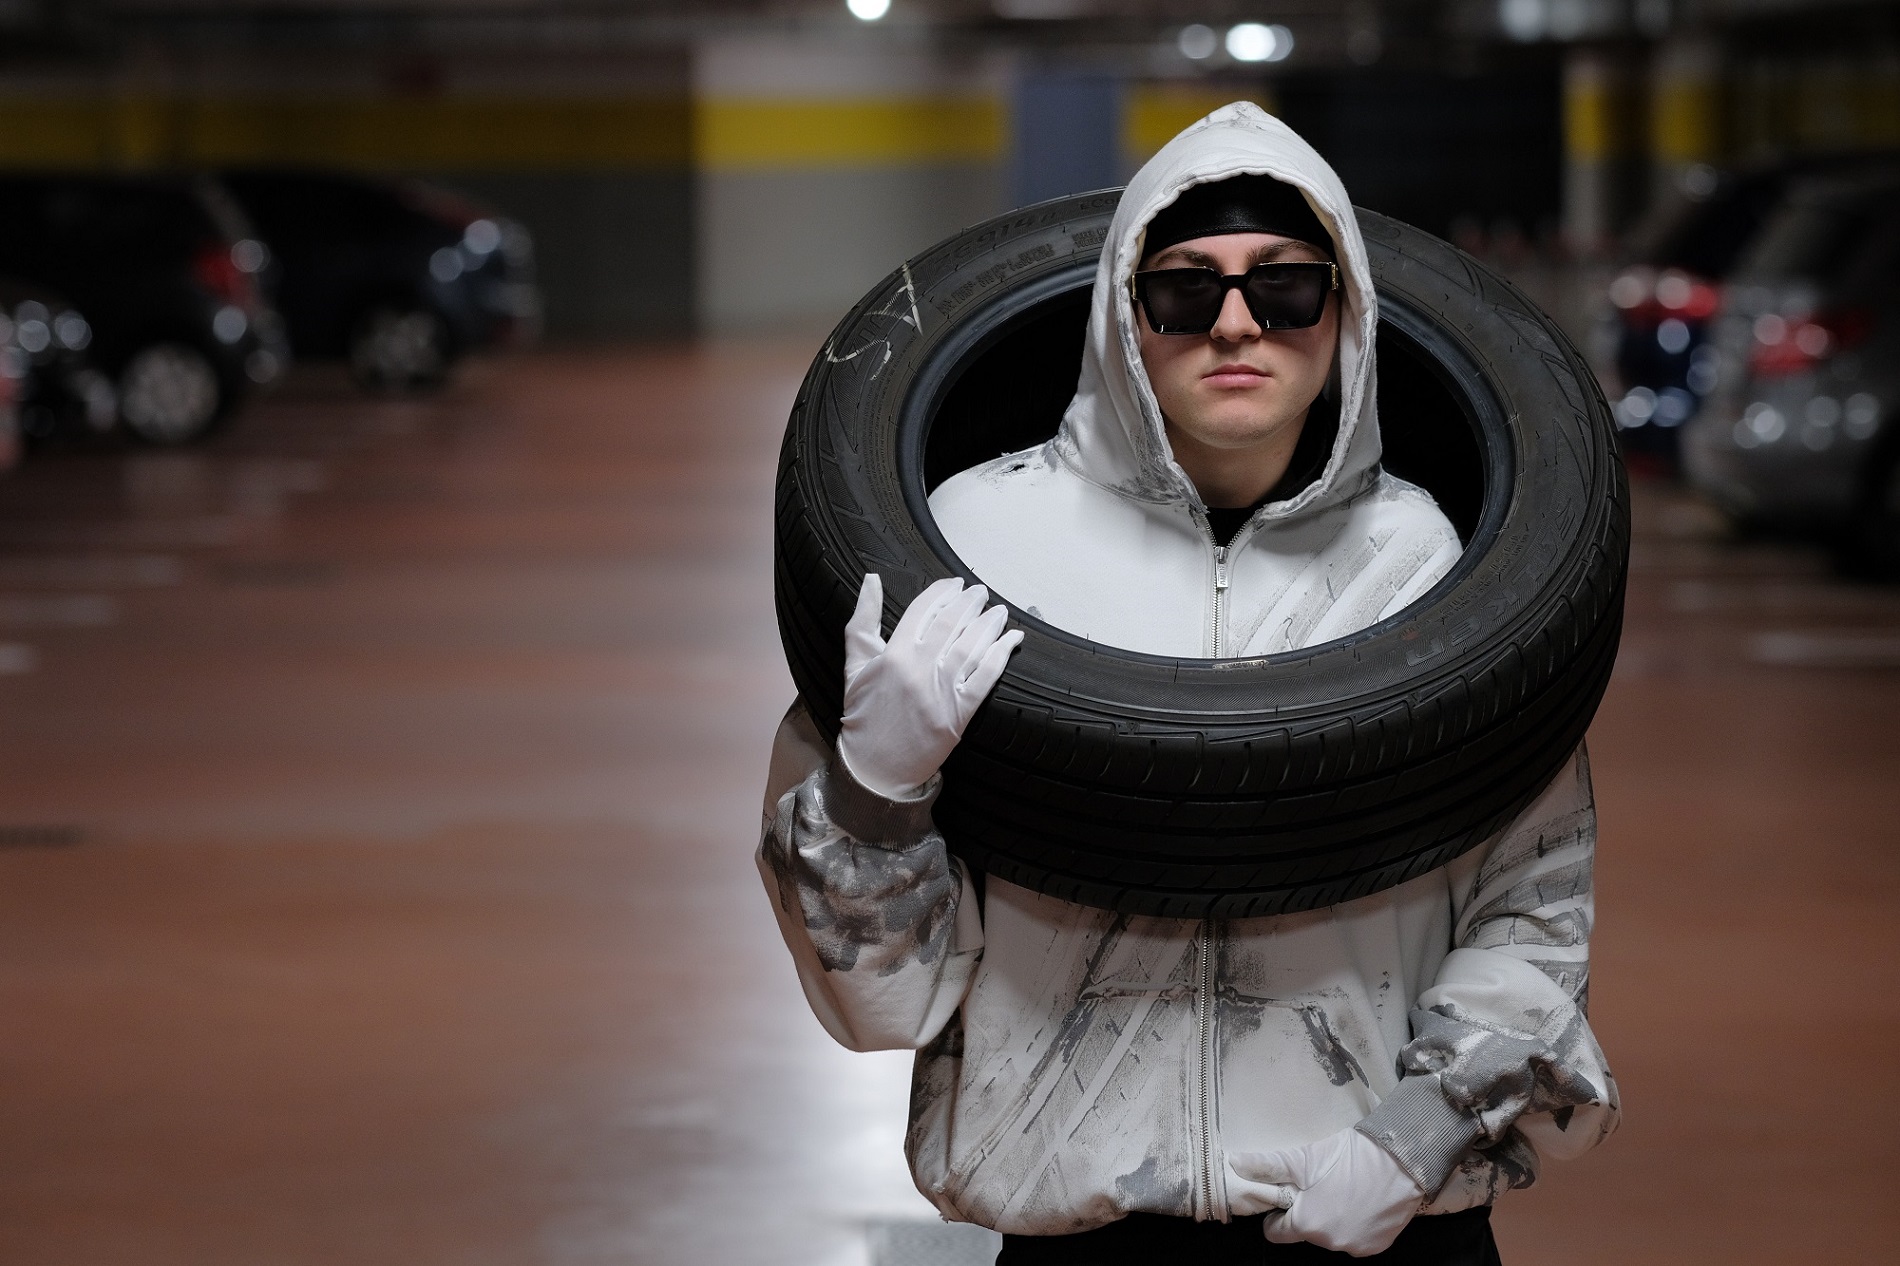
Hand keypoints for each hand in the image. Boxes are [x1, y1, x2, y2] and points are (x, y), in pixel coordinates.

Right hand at [836, 574, 1022, 799]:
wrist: (875, 766)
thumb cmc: (864, 714)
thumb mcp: (855, 665)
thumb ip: (863, 620)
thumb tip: (871, 579)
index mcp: (895, 655)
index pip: (924, 610)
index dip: (943, 592)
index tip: (956, 583)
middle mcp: (921, 669)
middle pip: (953, 623)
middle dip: (970, 602)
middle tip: (980, 592)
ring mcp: (942, 691)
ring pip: (973, 646)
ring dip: (990, 623)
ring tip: (998, 611)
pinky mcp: (961, 712)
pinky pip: (986, 677)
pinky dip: (1002, 654)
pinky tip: (1012, 639)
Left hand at [1229, 1127, 1424, 1257]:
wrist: (1402, 1161)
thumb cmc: (1350, 1157)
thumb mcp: (1304, 1158)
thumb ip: (1267, 1166)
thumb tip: (1233, 1163)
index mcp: (1307, 1224)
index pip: (1276, 1233)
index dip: (1277, 1215)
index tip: (1288, 1197)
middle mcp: (1330, 1243)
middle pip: (1305, 1232)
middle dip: (1308, 1212)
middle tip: (1320, 1185)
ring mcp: (1355, 1247)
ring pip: (1331, 1235)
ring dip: (1332, 1217)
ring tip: (1344, 1188)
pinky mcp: (1376, 1246)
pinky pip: (1355, 1238)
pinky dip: (1355, 1223)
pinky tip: (1362, 1200)